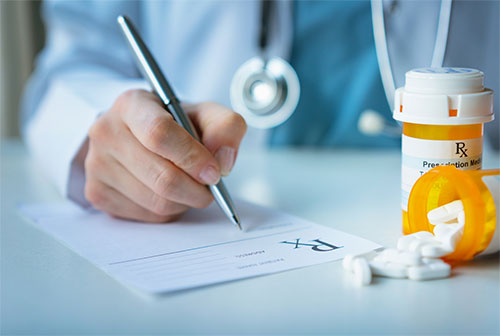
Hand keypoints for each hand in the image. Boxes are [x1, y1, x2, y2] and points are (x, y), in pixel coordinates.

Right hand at [84, 89, 246, 221]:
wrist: (139, 136)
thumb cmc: (175, 125)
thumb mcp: (205, 114)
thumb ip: (225, 127)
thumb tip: (222, 161)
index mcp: (132, 104)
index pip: (159, 134)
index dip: (192, 158)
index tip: (214, 172)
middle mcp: (106, 131)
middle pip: (162, 177)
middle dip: (197, 189)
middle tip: (211, 187)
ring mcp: (96, 164)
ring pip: (157, 202)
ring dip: (185, 201)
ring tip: (190, 185)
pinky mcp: (97, 193)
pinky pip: (147, 215)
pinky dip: (170, 210)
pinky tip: (170, 193)